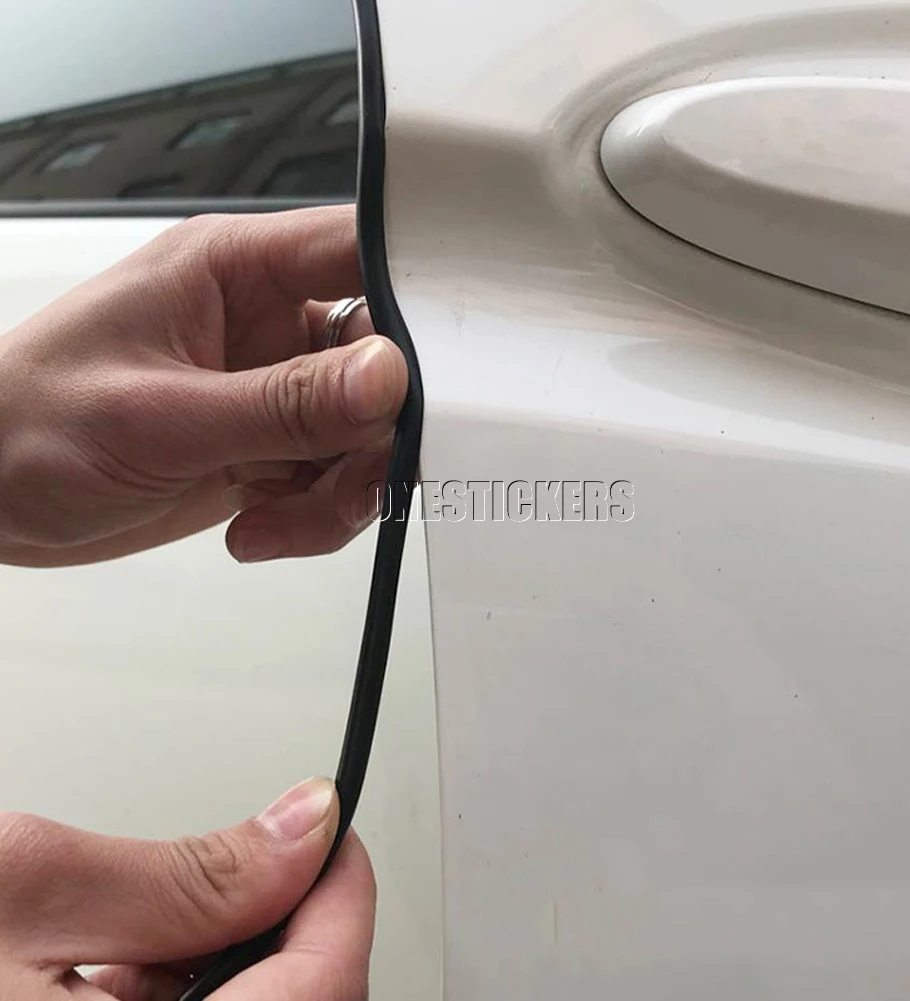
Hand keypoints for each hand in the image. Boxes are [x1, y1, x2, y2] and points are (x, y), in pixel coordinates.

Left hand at [0, 207, 407, 566]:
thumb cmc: (26, 426)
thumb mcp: (161, 417)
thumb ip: (282, 404)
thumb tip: (387, 382)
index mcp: (234, 271)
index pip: (356, 251)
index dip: (413, 296)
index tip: (445, 365)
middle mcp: (265, 323)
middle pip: (382, 359)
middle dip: (375, 431)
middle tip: (343, 477)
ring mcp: (271, 389)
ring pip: (366, 432)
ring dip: (343, 489)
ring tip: (280, 518)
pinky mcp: (270, 447)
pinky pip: (334, 479)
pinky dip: (315, 516)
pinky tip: (258, 527)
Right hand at [0, 778, 374, 1000]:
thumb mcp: (34, 891)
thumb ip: (184, 870)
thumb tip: (304, 827)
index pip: (327, 985)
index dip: (342, 894)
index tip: (331, 833)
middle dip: (277, 928)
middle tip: (238, 873)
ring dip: (224, 968)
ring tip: (140, 937)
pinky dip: (183, 999)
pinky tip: (121, 979)